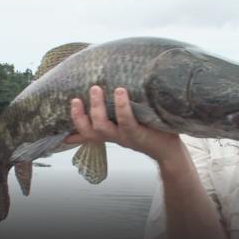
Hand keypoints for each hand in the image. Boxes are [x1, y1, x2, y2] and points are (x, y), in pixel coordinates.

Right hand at [64, 85, 182, 161]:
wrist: (170, 150)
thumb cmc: (150, 132)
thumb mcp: (129, 123)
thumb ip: (116, 115)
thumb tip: (108, 100)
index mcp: (110, 134)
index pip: (86, 133)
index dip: (75, 123)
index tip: (69, 108)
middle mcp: (114, 137)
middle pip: (90, 131)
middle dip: (80, 115)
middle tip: (78, 97)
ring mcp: (125, 137)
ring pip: (103, 126)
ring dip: (97, 108)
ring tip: (96, 88)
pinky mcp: (138, 134)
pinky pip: (126, 121)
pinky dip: (122, 107)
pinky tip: (120, 92)